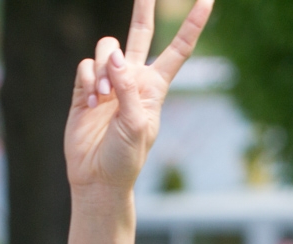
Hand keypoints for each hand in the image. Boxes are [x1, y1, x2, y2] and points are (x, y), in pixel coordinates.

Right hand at [64, 0, 213, 195]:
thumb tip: (116, 55)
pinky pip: (84, 66)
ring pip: (106, 49)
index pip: (178, 50)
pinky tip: (89, 103)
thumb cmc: (126, 157)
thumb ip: (128, 87)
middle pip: (140, 33)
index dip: (192, 26)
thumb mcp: (137, 124)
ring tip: (101, 96)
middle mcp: (133, 79)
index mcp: (155, 87)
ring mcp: (108, 81)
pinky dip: (86, 82)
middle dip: (143, 8)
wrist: (98, 176)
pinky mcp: (83, 87)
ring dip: (102, 68)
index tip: (208, 0)